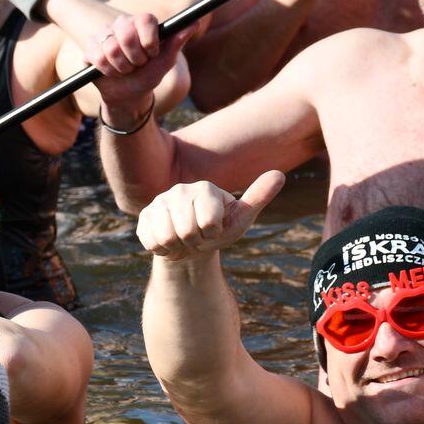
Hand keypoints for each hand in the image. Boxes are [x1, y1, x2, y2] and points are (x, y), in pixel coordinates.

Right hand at [86, 12, 196, 119]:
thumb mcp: (166, 62)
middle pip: (126, 35)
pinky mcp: (90, 48)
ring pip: (111, 48)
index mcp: (141, 22)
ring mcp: (104, 35)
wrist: (128, 95)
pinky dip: (107, 71)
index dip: (149, 41)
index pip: (145, 19)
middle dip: (135, 58)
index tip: (151, 53)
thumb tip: (194, 22)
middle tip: (138, 64)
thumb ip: (177, 41)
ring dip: (122, 67)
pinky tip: (111, 72)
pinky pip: (96, 57)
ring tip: (125, 70)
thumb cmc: (149, 75)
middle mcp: (122, 24)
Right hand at [137, 172, 287, 259]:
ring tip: (183, 239)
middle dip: (195, 242)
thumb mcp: (241, 218)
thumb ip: (258, 197)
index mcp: (205, 188)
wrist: (191, 244)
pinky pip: (151, 241)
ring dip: (178, 247)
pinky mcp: (144, 217)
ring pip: (166, 237)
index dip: (212, 234)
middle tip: (197, 237)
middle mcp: (180, 190)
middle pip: (186, 231)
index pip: (207, 222)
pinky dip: (162, 249)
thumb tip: (280, 174)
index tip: (214, 229)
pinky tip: (168, 240)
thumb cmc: (219, 230)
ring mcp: (159, 202)